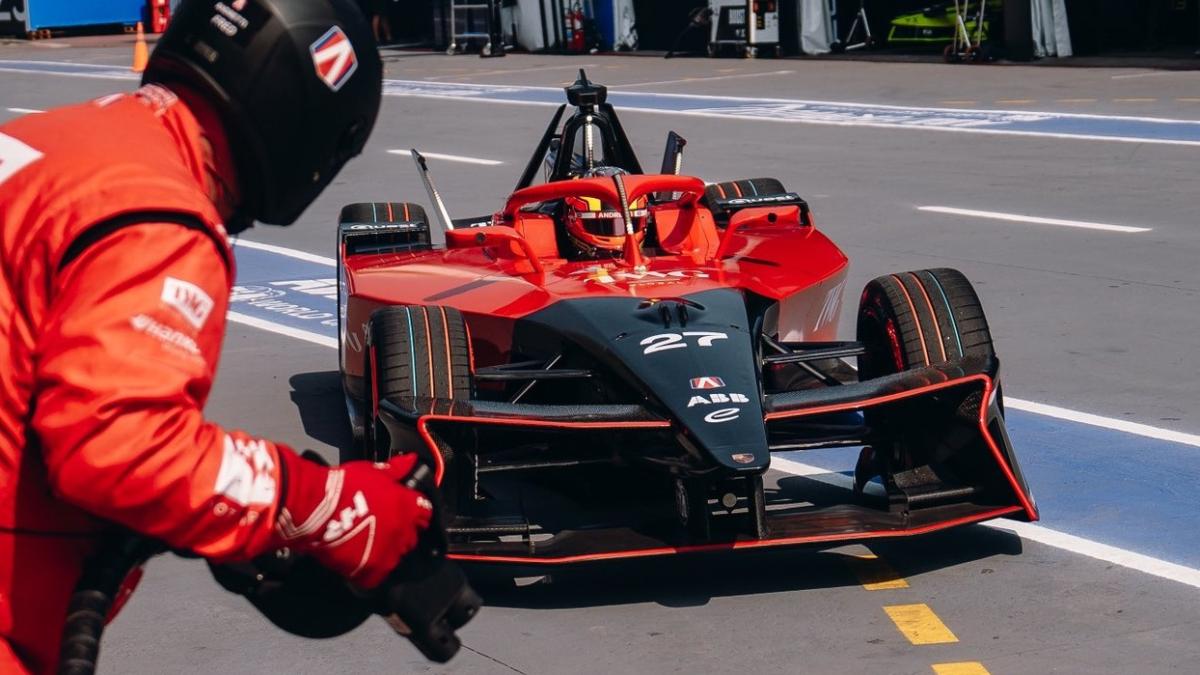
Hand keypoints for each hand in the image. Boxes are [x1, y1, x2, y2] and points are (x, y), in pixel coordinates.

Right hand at [275, 450, 432, 588]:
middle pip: (411, 537)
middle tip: (382, 527)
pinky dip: (370, 571)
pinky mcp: (370, 571)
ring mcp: (388, 553)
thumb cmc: (343, 486)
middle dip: (401, 532)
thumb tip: (410, 462)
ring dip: (386, 551)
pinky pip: (378, 576)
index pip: (425, 514)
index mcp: (407, 507)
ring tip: (368, 542)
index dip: (415, 512)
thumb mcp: (373, 470)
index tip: (406, 511)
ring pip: (396, 556)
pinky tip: (359, 559)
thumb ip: (396, 469)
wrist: (316, 508)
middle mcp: (402, 532)